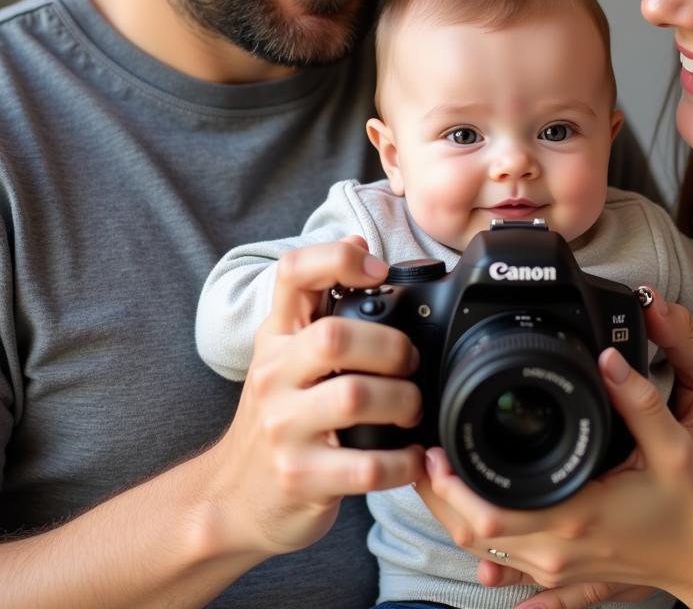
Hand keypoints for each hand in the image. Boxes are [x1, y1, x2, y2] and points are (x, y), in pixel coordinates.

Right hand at [202, 237, 424, 555]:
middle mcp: (274, 375)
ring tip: (412, 411)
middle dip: (391, 347)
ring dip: (402, 402)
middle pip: (334, 336)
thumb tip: (358, 241)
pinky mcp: (301, 477)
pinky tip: (409, 459)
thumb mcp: (288, 354)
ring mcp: (283, 428)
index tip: (378, 270)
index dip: (338, 259)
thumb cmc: (278, 417)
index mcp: (276, 338)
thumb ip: (321, 303)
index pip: (292, 273)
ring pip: (353, 396)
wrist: (232, 499)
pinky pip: (365, 467)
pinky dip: (401, 463)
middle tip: (410, 365)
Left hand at [416, 345, 692, 603]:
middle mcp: (559, 550)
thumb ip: (638, 399)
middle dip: (437, 495)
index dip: (450, 484)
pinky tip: (468, 510)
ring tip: (437, 470)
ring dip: (451, 513)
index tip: (435, 447)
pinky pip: (504, 564)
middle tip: (423, 450)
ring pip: (482, 551)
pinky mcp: (563, 574)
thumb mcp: (673, 446)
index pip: (489, 514)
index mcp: (577, 517)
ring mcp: (558, 568)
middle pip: (472, 534)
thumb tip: (608, 357)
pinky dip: (477, 538)